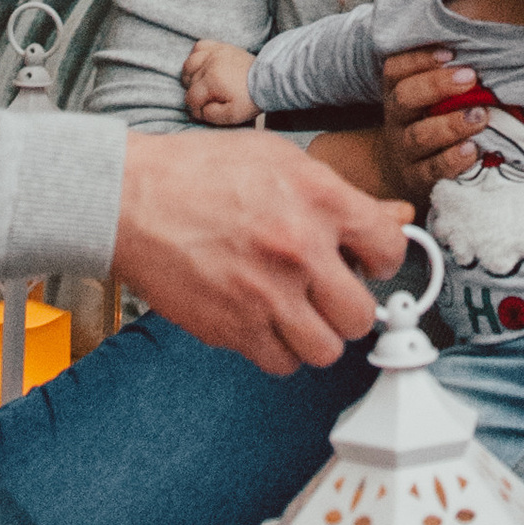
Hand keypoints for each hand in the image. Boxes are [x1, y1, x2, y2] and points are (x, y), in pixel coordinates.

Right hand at [112, 130, 410, 372]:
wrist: (130, 198)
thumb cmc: (198, 173)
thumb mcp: (279, 160)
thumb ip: (338, 194)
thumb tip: (392, 216)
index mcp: (318, 199)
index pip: (388, 249)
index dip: (380, 259)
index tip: (365, 262)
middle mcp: (299, 249)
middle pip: (361, 315)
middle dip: (348, 307)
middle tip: (329, 293)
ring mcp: (266, 294)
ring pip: (326, 350)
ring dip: (315, 334)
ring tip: (296, 310)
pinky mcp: (233, 328)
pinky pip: (280, 363)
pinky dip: (277, 350)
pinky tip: (263, 320)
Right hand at [184, 38, 259, 125]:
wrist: (268, 80)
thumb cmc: (251, 98)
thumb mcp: (233, 115)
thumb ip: (211, 115)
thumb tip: (199, 110)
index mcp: (213, 80)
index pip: (192, 97)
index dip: (195, 109)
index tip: (204, 113)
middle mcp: (211, 63)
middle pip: (189, 81)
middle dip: (195, 95)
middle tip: (206, 101)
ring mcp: (215, 53)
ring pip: (190, 63)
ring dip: (191, 76)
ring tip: (201, 85)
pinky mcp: (221, 47)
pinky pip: (200, 47)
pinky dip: (197, 56)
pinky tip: (203, 67)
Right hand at [378, 44, 492, 199]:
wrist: (404, 170)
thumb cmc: (428, 120)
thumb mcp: (428, 95)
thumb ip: (447, 72)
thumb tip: (483, 42)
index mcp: (396, 91)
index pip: (396, 69)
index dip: (419, 59)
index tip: (450, 53)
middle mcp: (396, 119)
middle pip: (405, 98)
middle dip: (437, 85)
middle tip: (471, 78)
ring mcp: (403, 150)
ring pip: (419, 136)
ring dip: (451, 124)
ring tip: (481, 116)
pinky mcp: (417, 179)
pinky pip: (432, 170)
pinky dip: (453, 160)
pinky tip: (473, 150)